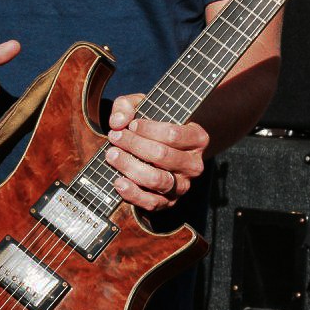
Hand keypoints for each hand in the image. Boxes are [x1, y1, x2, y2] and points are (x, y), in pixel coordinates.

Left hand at [103, 93, 207, 211]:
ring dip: (130, 166)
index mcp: (197, 139)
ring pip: (157, 179)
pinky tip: (118, 181)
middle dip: (134, 145)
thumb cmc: (151, 128)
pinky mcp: (168, 202)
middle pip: (162, 155)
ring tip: (112, 155)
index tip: (130, 125)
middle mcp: (194, 164)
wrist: (157, 152)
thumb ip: (127, 106)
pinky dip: (133, 193)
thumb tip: (118, 121)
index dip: (147, 129)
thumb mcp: (142, 107)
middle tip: (115, 137)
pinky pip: (152, 202)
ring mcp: (182, 186)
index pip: (172, 134)